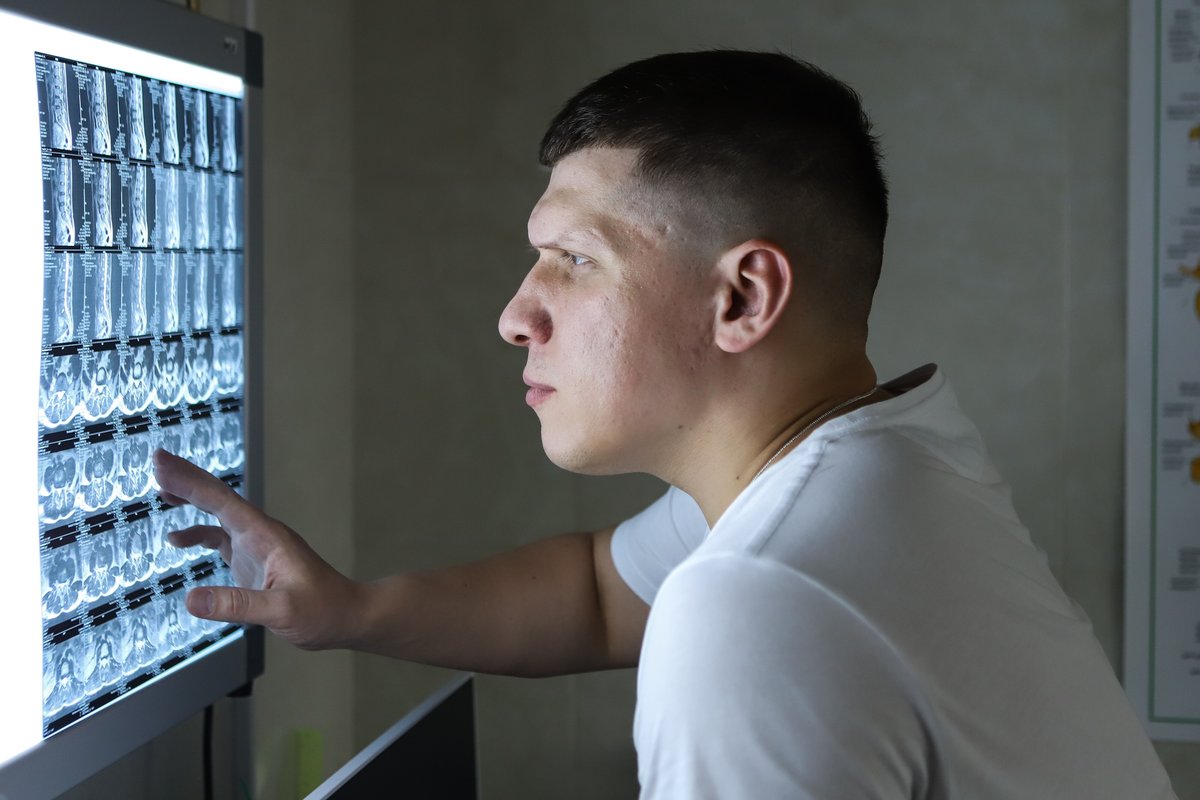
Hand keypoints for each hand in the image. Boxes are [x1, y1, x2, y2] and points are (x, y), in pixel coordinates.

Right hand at [153, 448, 362, 650]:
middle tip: (156, 462)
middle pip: (219, 499)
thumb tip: (190, 599)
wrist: (347, 617)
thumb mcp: (281, 611)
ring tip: (161, 491)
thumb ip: (237, 605)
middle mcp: (260, 534)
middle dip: (188, 479)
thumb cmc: (324, 611)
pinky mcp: (254, 562)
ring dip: (192, 502)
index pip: (222, 500)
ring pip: (219, 516)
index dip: (191, 481)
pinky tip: (178, 540)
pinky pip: (222, 540)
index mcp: (266, 536)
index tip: (162, 463)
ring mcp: (257, 547)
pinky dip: (199, 535)